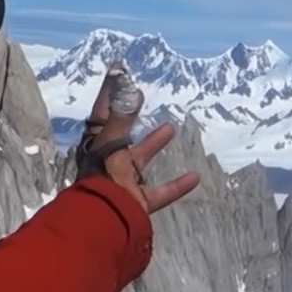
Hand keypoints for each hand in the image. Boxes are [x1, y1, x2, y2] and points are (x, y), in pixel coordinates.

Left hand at [74, 61, 200, 212]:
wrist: (104, 223)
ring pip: (140, 159)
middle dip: (128, 113)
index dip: (110, 90)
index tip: (118, 67)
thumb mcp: (112, 145)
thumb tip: (131, 89)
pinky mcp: (136, 203)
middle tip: (139, 94)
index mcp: (96, 146)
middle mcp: (107, 162)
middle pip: (119, 132)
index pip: (102, 112)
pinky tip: (195, 177)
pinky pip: (160, 192)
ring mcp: (122, 183)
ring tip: (170, 127)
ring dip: (154, 143)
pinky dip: (176, 185)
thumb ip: (122, 118)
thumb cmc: (103, 180)